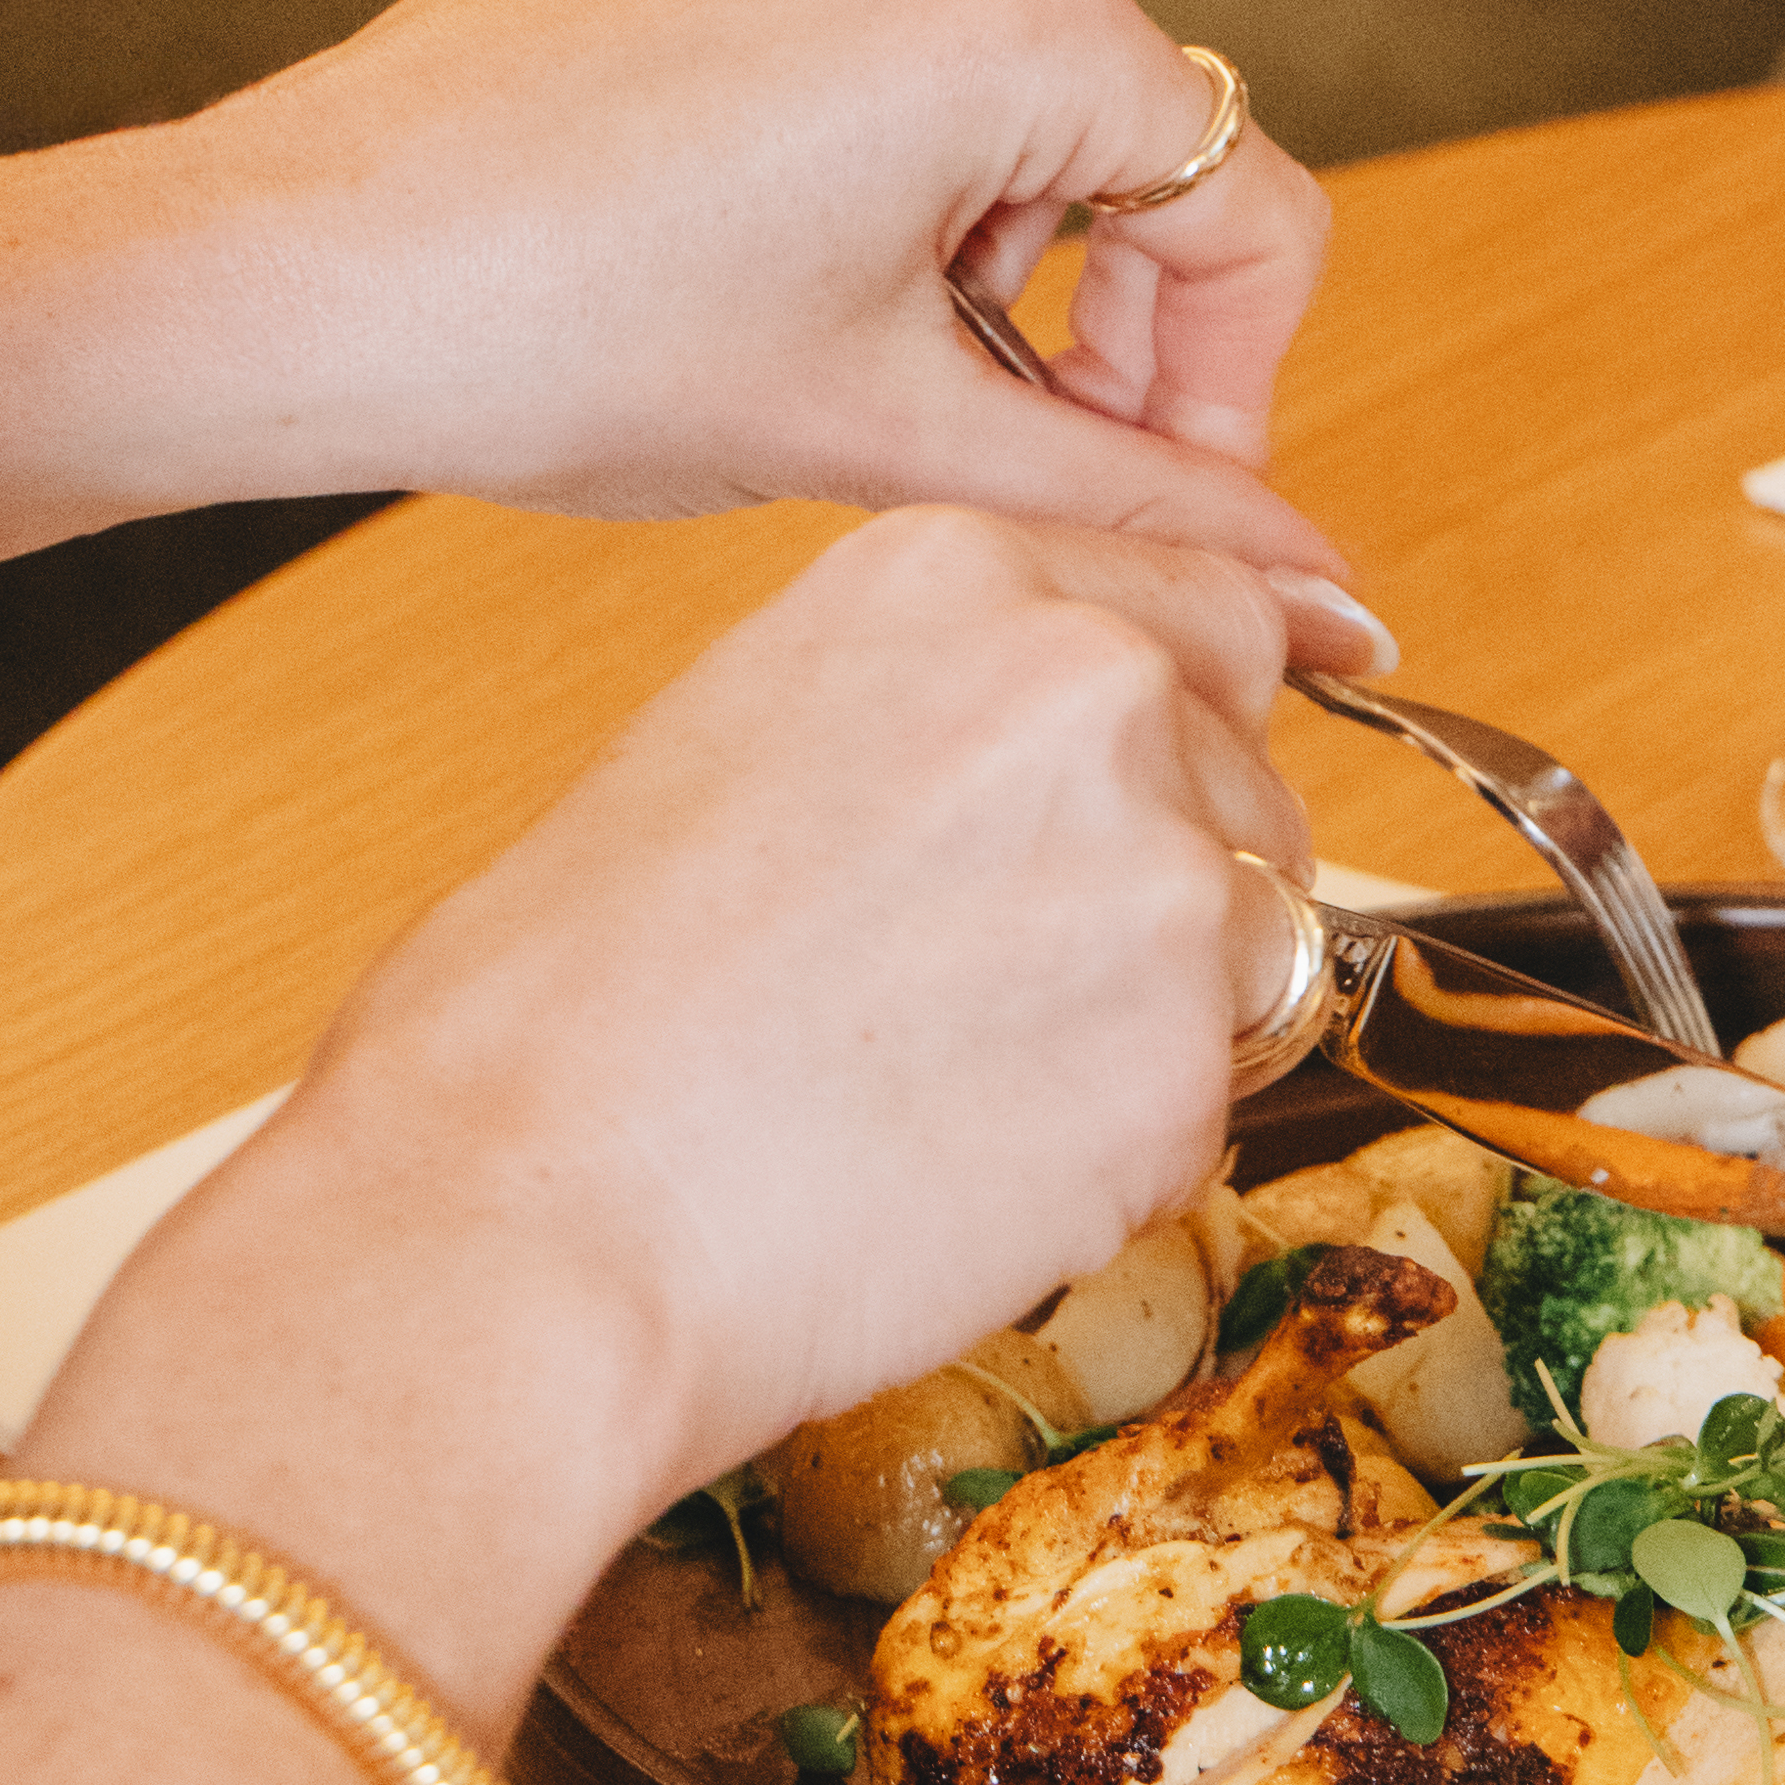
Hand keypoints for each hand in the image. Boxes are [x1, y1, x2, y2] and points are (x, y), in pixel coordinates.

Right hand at [36, 506, 1311, 1701]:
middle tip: (994, 991)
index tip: (1140, 806)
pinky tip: (959, 1169)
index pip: (1204, 611)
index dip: (1177, 730)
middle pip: (1246, 783)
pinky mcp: (1190, 1059)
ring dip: (1158, 1021)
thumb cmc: (554, 1010)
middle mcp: (1089, 687)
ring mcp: (1159, 871)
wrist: (524, 1208)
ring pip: (1260, 947)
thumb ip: (932, 715)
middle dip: (1169, 882)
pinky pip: (1217, 1104)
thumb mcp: (740, 737)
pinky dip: (1123, 1154)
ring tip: (950, 1087)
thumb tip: (1044, 764)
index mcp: (961, 575)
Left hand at [153, 0, 1370, 652]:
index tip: (1171, 492)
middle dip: (1094, 301)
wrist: (304, 268)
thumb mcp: (895, 440)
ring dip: (976, 221)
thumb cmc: (568, 342)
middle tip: (1003, 442)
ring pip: (997, 68)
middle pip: (1131, 127)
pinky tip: (753, 240)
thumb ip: (1139, 501)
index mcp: (1018, 13)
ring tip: (849, 337)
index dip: (1229, 384)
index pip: (1252, 207)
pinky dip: (856, 132)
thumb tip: (1314, 580)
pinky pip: (860, 5)